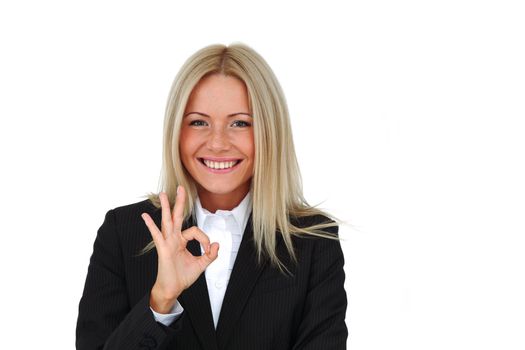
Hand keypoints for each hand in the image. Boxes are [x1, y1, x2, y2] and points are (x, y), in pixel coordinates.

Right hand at [141, 185, 218, 312]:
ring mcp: (167, 242)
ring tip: (163, 194)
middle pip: (177, 216)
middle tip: (181, 188)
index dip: (205, 239)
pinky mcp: (163, 249)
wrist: (173, 289)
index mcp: (182, 241)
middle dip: (180, 202)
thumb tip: (217, 244)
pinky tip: (144, 216)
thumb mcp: (201, 265)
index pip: (196, 231)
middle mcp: (174, 239)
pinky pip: (156, 235)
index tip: (209, 249)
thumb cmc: (183, 277)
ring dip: (166, 207)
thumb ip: (210, 255)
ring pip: (167, 221)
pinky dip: (150, 225)